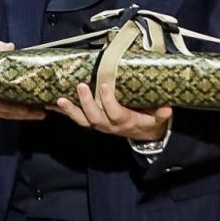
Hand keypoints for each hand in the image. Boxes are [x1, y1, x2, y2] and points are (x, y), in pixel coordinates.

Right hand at [0, 41, 44, 120]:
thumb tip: (10, 47)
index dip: (11, 99)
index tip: (25, 99)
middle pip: (4, 110)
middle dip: (23, 112)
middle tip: (41, 111)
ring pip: (5, 115)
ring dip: (23, 116)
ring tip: (40, 113)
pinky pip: (3, 114)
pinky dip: (16, 115)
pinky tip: (30, 113)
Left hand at [54, 78, 170, 141]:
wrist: (143, 135)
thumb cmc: (148, 120)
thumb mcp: (157, 119)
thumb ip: (160, 115)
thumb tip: (168, 108)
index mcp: (125, 121)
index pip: (115, 112)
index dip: (108, 100)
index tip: (104, 85)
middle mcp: (109, 125)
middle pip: (94, 117)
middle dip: (86, 103)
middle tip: (81, 86)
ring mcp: (99, 125)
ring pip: (82, 121)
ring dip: (70, 111)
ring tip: (59, 100)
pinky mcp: (92, 122)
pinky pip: (77, 119)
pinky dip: (65, 112)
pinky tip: (52, 104)